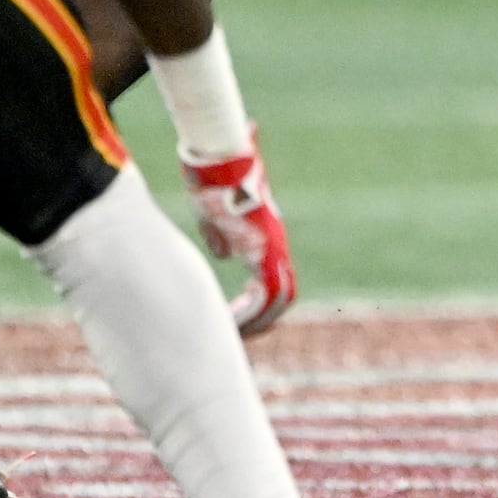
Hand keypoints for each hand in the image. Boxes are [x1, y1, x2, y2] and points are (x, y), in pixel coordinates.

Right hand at [183, 134, 296, 335]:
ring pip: (279, 297)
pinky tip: (230, 320)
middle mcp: (275, 245)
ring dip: (258, 320)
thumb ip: (221, 236)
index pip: (275, 282)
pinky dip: (252, 311)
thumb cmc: (214, 183)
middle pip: (282, 295)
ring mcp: (273, 246)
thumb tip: (224, 254)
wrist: (222, 161)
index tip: (241, 318)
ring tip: (235, 334)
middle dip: (263, 319)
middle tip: (242, 336)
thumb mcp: (215, 216)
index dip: (263, 304)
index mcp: (266, 240)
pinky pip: (267, 292)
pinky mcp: (266, 247)